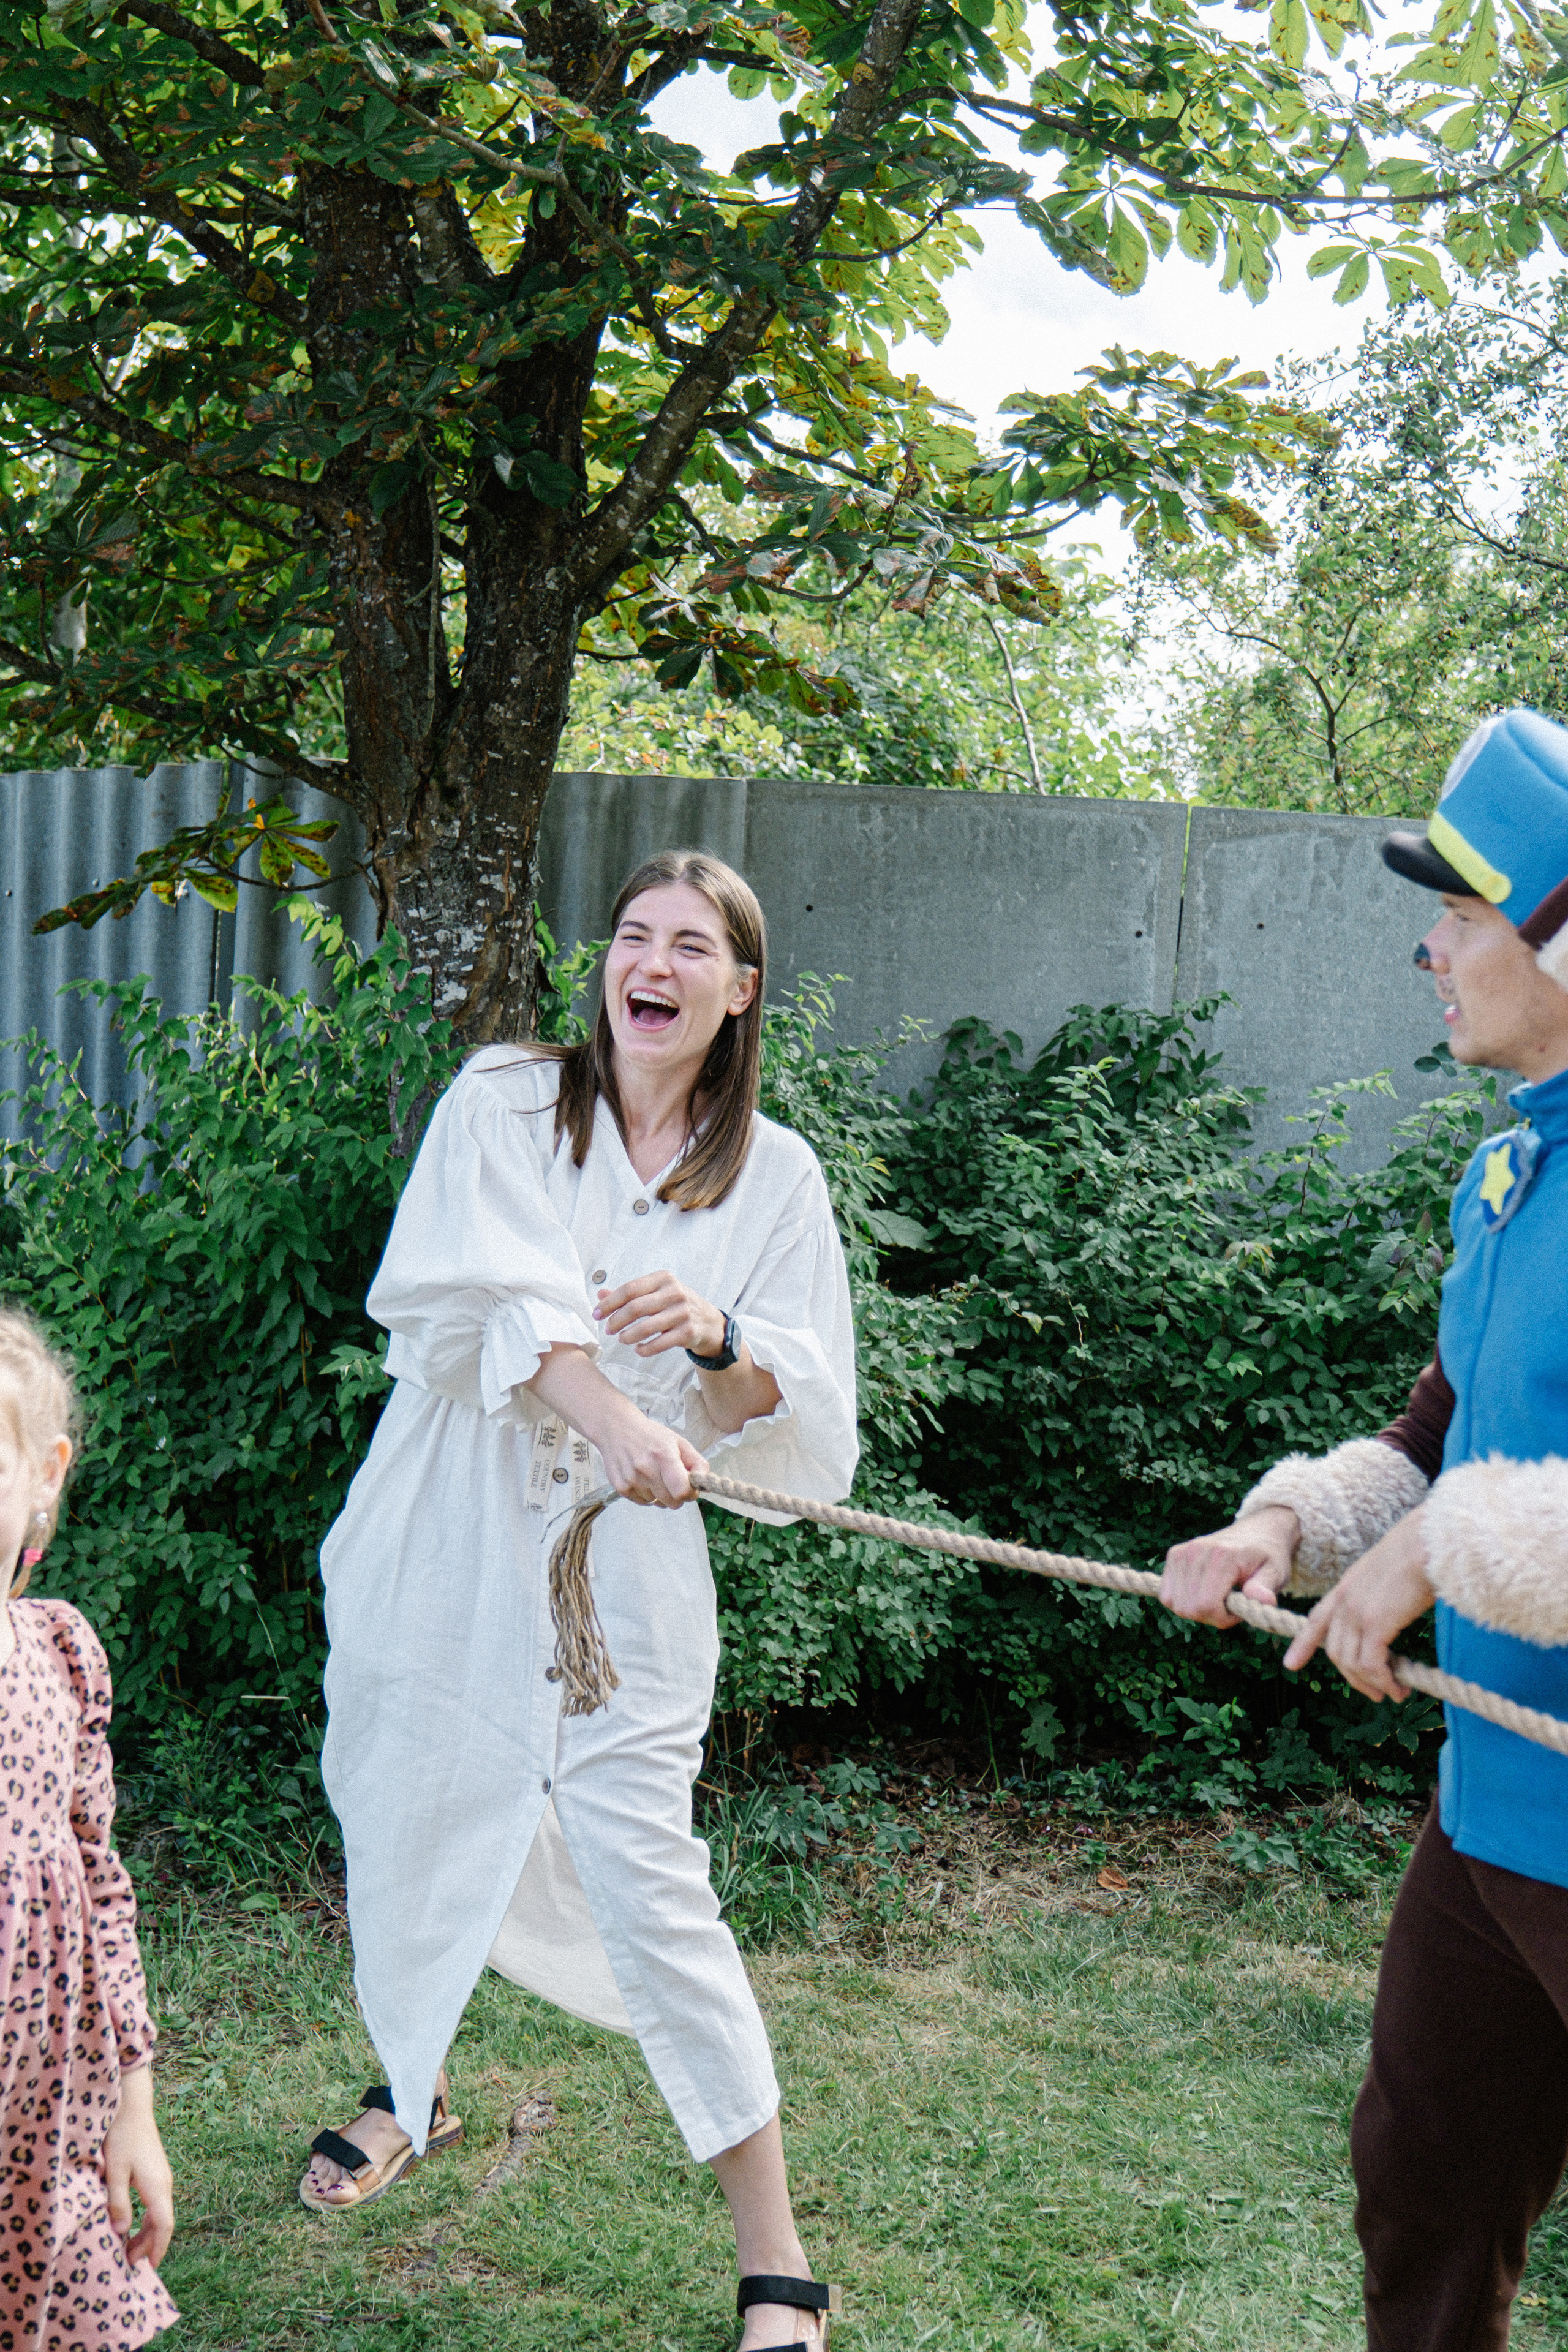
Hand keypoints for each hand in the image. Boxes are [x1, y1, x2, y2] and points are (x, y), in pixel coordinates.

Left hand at [103, 2063, 172, 2269]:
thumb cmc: (121, 2138)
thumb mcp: (114, 2172)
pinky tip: (132, 2224)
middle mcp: (165, 2183)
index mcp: (157, 2186)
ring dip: (147, 2234)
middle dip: (149, 2246)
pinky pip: (156, 2204)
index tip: (149, 2268)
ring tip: (127, 2249)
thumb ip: (118, 2202)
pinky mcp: (156, 2172)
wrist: (132, 2107)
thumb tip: (121, 2232)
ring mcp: (162, 2177)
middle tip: (128, 2264)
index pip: (164, 2225)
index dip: (158, 2248)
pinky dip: (147, 2220)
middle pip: (163, 2223)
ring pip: (160, 2214)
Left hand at [595, 1272, 725, 1359]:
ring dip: (628, 1336)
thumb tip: (599, 1293)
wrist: (709, 1322)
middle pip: (635, 1308)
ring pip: (645, 1327)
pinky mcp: (688, 1332)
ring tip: (622, 1340)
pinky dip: (644, 1349)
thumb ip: (629, 1294)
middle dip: (616, 1321)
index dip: (609, 1303)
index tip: (596, 1314)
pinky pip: (659, 1344)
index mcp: (663, 1278)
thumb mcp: (656, 1293)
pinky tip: (638, 1349)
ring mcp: (683, 1313)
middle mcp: (674, 1292)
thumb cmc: (675, 1305)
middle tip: (608, 1330)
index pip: (629, 1289)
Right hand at [597, 1393, 708, 1507]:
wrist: (616, 1428)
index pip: (682, 1490)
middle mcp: (646, 1468)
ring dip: (661, 1494)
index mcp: (664, 1455)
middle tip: (673, 1481)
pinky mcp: (621, 1487)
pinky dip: (647, 1495)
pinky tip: (643, 1478)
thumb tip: (705, 1481)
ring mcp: (632, 1479)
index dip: (691, 1493)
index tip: (690, 1487)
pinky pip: (643, 1503)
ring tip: (654, 1474)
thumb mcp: (678, 1441)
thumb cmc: (651, 1435)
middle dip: (677, 1495)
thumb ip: (696, 1462)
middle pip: (672, 1502)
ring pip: (658, 1503)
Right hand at [1160, 1506, 1299, 1627]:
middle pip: (1188, 1608)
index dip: (1222, 1618)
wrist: (1257, 1531)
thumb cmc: (1268, 1555)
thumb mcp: (1275, 1572)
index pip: (1206, 1605)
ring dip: (1196, 1610)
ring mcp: (1182, 1552)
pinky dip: (1182, 1600)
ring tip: (1217, 1599)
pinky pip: (1167, 1593)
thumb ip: (1266, 1588)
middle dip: (1209, 1616)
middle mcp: (1196, 1551)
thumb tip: (1262, 1601)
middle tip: (1229, 1606)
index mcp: (1222, 1556)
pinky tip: (1202, 1593)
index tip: (1239, 1611)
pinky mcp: (1175, 1555)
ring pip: (1174, 1603)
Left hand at [1283, 1508, 1432, 1702]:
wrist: (1429, 1541)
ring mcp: (1356, 1612)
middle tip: (1377, 1692)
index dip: (1304, 1643)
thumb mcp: (1390, 1572)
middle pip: (1334, 1651)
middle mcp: (1345, 1600)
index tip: (1291, 1663)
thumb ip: (1382, 1594)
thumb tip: (1393, 1612)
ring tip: (1393, 1693)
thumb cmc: (1421, 1553)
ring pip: (1350, 1662)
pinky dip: (1383, 1681)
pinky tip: (1399, 1688)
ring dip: (1371, 1684)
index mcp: (1347, 1586)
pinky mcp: (1374, 1623)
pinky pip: (1370, 1665)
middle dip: (1353, 1677)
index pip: (1316, 1619)